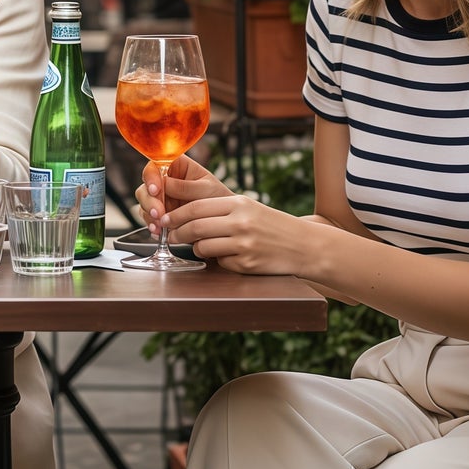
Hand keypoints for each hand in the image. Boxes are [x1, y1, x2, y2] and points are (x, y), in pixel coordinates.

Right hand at [136, 154, 230, 231]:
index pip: (155, 165)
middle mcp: (165, 181)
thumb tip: (164, 184)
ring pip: (144, 203)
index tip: (156, 190)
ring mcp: (162, 198)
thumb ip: (184, 186)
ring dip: (149, 215)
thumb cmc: (219, 199)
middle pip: (146, 186)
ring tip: (160, 226)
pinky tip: (159, 232)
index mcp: (176, 167)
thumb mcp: (206, 189)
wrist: (224, 221)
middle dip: (149, 201)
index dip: (151, 176)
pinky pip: (149, 218)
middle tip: (158, 214)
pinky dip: (152, 225)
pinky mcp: (161, 214)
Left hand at [165, 192, 313, 275]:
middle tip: (170, 236)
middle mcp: (240, 222)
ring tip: (200, 246)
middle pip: (195, 227)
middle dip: (177, 233)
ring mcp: (244, 244)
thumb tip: (182, 215)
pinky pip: (220, 263)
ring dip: (196, 248)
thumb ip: (218, 209)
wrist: (303, 245)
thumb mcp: (247, 207)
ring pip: (203, 247)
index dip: (175, 214)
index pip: (196, 207)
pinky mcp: (247, 264)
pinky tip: (229, 256)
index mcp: (238, 204)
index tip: (165, 219)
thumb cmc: (270, 225)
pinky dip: (218, 260)